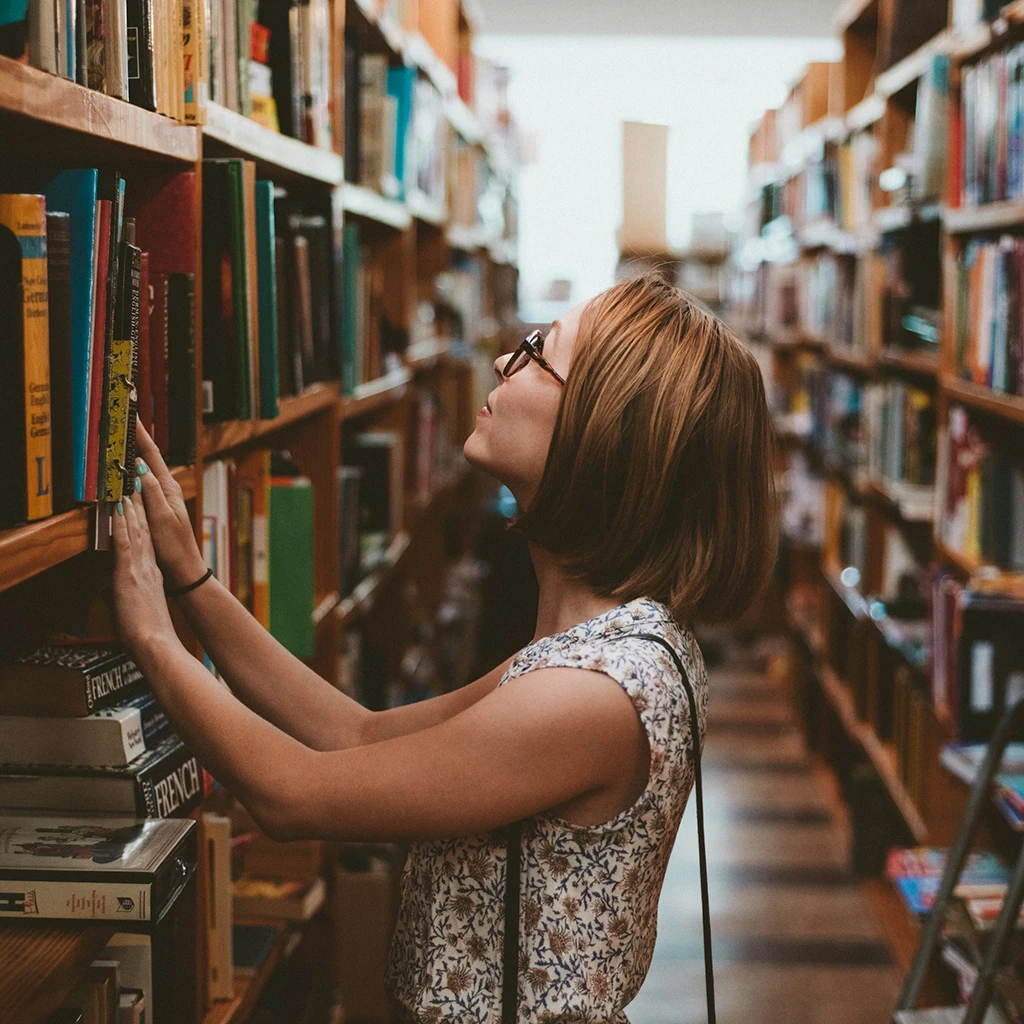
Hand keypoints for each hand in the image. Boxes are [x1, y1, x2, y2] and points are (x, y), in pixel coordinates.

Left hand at [111, 493, 178, 656]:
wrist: (155, 644)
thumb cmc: (147, 636)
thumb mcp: (134, 610)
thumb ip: (121, 597)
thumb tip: (107, 593)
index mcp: (152, 576)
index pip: (146, 543)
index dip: (143, 523)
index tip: (139, 506)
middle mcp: (148, 567)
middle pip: (144, 531)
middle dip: (139, 507)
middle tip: (136, 485)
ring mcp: (139, 568)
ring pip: (136, 531)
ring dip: (132, 508)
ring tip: (129, 488)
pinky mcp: (128, 573)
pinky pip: (125, 542)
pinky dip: (123, 523)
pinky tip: (121, 508)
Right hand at [134, 420, 206, 589]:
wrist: (183, 569)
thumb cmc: (174, 546)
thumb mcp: (161, 518)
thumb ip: (151, 493)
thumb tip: (140, 467)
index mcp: (169, 488)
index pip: (152, 455)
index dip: (141, 435)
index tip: (132, 416)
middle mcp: (167, 489)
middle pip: (148, 458)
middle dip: (136, 438)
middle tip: (122, 421)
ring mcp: (162, 498)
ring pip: (144, 470)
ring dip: (134, 454)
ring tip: (121, 438)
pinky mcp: (156, 507)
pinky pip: (141, 484)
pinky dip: (133, 473)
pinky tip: (125, 471)